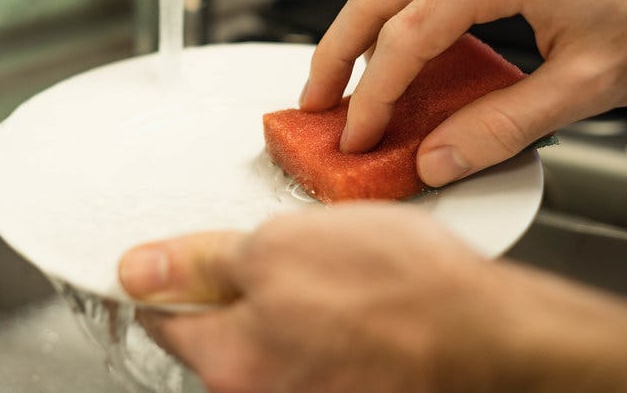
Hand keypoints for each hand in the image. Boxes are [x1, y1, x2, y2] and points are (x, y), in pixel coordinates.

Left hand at [119, 204, 626, 392]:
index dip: (170, 278)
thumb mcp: (281, 248)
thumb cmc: (399, 292)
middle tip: (284, 255)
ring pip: (267, 340)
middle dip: (236, 291)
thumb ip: (200, 263)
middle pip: (215, 333)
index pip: (163, 316)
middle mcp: (256, 392)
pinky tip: (356, 303)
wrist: (491, 335)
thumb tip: (135, 271)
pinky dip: (320, 325)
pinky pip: (309, 352)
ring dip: (284, 304)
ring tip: (332, 276)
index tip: (181, 261)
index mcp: (228, 357)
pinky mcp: (342, 388)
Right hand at [299, 0, 626, 185]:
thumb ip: (503, 126)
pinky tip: (400, 41)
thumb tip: (437, 158)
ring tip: (346, 74)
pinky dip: (398, 5)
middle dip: (336, 49)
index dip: (372, 92)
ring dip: (362, 24)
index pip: (407, 36)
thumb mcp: (589, 85)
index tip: (356, 131)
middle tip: (316, 99)